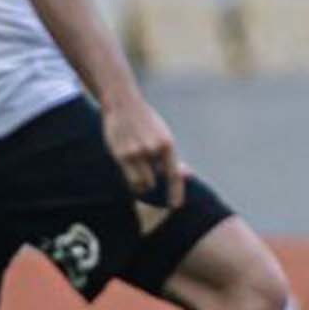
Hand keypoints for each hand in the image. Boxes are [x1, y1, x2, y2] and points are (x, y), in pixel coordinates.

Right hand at [102, 93, 181, 207]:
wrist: (123, 104)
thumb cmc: (146, 123)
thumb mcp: (163, 137)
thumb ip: (172, 158)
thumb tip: (188, 175)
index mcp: (167, 144)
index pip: (174, 175)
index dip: (175, 192)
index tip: (175, 205)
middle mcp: (152, 149)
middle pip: (156, 181)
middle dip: (153, 181)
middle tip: (146, 170)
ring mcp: (135, 153)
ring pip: (142, 183)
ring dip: (141, 183)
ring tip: (138, 167)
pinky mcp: (120, 155)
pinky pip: (129, 179)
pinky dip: (132, 180)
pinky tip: (130, 168)